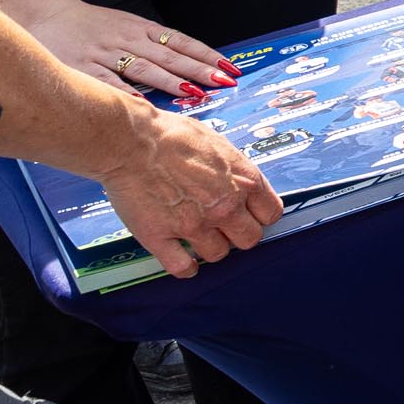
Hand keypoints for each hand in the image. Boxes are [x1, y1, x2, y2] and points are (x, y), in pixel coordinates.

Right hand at [28, 1, 235, 101]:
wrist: (47, 14)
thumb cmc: (91, 24)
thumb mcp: (127, 25)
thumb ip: (152, 43)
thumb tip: (185, 61)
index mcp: (142, 29)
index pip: (183, 42)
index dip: (207, 55)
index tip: (229, 68)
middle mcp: (129, 40)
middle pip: (171, 57)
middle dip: (199, 70)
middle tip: (223, 82)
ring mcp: (107, 53)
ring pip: (145, 68)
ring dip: (172, 81)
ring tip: (196, 92)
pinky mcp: (84, 66)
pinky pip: (108, 81)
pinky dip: (126, 91)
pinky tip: (144, 102)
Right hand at [101, 110, 281, 276]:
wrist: (131, 141)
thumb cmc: (173, 135)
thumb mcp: (219, 145)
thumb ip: (234, 170)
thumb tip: (239, 182)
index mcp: (244, 181)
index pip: (271, 214)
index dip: (260, 215)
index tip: (250, 214)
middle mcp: (225, 207)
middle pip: (249, 239)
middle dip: (239, 234)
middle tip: (225, 227)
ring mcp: (194, 225)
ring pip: (218, 254)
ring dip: (211, 247)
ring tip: (201, 237)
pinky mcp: (161, 237)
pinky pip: (182, 267)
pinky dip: (185, 267)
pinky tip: (184, 260)